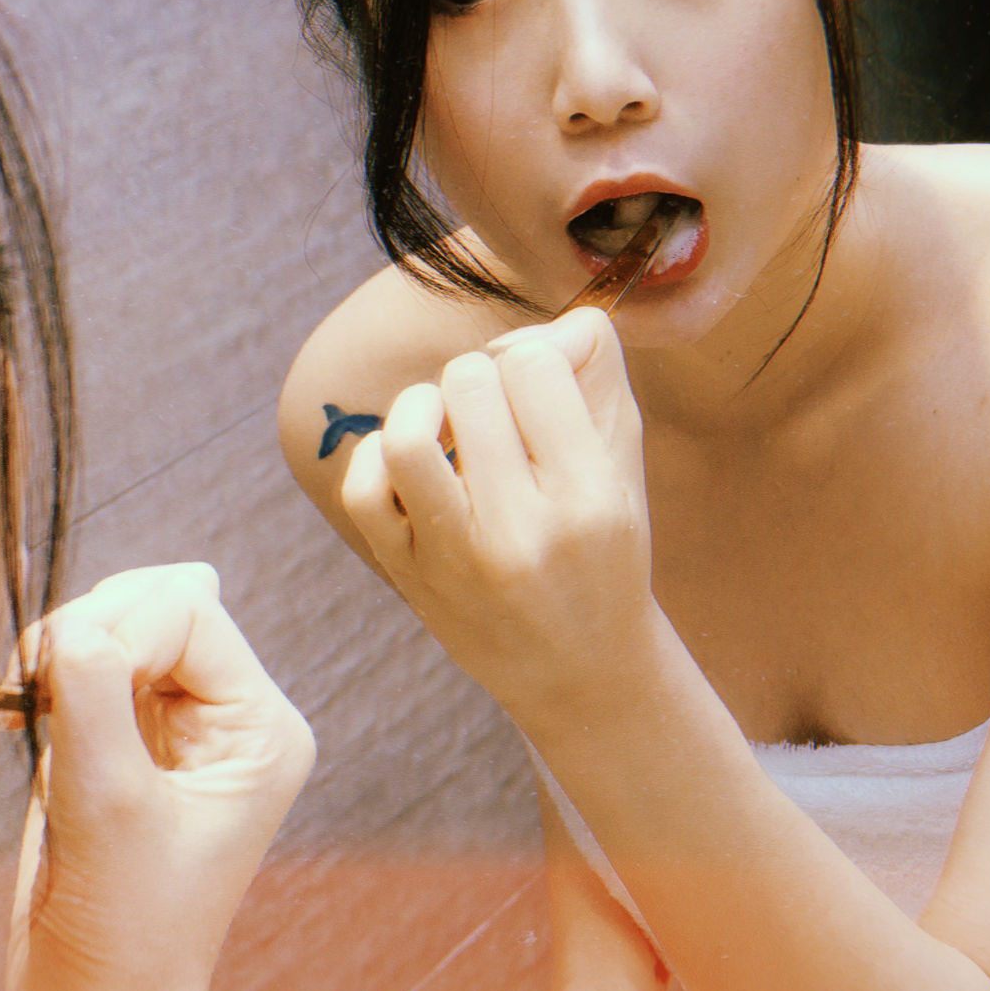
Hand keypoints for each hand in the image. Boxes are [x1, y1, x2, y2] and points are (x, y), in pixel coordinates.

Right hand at [3, 564, 314, 990]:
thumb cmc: (124, 933)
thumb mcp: (109, 805)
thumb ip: (92, 696)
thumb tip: (75, 622)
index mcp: (262, 728)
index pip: (189, 611)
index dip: (115, 627)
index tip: (54, 686)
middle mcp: (231, 720)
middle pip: (156, 604)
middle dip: (87, 632)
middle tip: (31, 694)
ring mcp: (175, 732)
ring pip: (116, 629)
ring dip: (60, 655)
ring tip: (23, 714)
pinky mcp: (121, 749)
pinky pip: (84, 673)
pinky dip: (44, 682)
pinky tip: (20, 723)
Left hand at [336, 309, 663, 736]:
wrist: (581, 671)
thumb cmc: (604, 551)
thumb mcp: (624, 464)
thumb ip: (597, 373)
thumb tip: (557, 320)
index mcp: (590, 496)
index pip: (535, 363)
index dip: (534, 351)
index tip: (540, 383)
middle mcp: (522, 529)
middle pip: (471, 380)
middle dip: (482, 376)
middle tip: (498, 412)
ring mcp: (457, 560)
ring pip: (409, 431)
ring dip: (424, 404)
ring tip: (447, 422)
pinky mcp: (411, 578)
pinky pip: (364, 489)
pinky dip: (379, 457)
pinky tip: (415, 465)